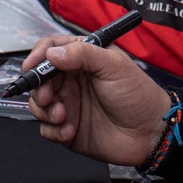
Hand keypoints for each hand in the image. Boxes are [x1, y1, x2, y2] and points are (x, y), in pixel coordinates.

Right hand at [26, 36, 170, 163]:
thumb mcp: (114, 66)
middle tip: (47, 96)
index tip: (32, 66)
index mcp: (82, 60)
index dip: (37, 56)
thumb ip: (83, 54)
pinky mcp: (67, 129)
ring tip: (63, 115)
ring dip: (44, 110)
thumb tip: (53, 53)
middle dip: (37, 87)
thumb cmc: (138, 94)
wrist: (150, 132)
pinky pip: (46, 129)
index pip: (50, 50)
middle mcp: (72, 82)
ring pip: (38, 104)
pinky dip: (53, 130)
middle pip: (39, 79)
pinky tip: (70, 131)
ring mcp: (69, 105)